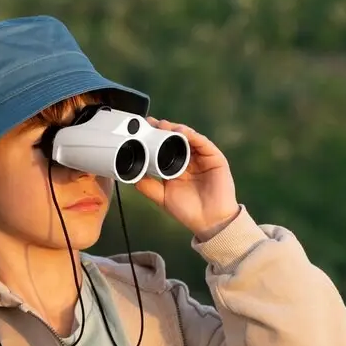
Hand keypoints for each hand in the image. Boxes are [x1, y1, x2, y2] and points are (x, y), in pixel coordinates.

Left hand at [136, 118, 240, 239]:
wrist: (209, 222)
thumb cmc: (188, 211)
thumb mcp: (162, 197)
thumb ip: (147, 186)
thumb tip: (131, 174)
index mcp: (177, 168)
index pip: (164, 148)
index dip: (154, 138)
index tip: (142, 130)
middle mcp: (189, 160)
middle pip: (175, 139)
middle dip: (162, 129)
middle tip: (150, 123)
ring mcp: (202, 158)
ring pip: (188, 137)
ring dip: (175, 129)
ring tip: (163, 126)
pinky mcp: (215, 158)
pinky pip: (202, 143)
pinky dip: (192, 135)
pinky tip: (181, 132)